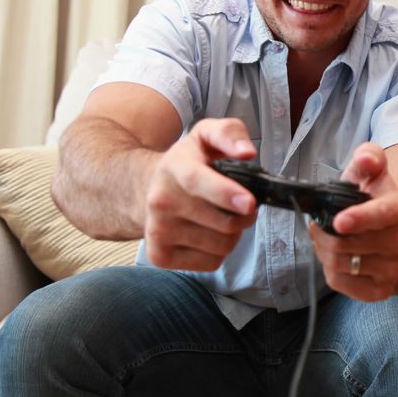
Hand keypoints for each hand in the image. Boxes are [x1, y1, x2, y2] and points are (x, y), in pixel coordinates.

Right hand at [143, 118, 258, 270]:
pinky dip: (219, 251)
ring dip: (233, 234)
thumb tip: (246, 152)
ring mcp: (158, 231)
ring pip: (221, 245)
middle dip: (245, 216)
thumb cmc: (188, 163)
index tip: (249, 203)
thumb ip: (230, 134)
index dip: (226, 194)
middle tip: (243, 205)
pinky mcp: (159, 256)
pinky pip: (211, 262)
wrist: (148, 190)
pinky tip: (208, 233)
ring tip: (223, 217)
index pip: (197, 182)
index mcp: (174, 167)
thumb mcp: (207, 135)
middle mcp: (160, 201)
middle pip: (223, 222)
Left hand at [309, 142, 397, 301]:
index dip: (360, 218)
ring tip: (328, 239)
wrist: (387, 231)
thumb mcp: (370, 170)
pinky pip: (342, 283)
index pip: (383, 214)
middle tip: (320, 225)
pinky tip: (337, 259)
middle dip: (324, 234)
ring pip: (342, 264)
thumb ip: (369, 157)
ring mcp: (394, 269)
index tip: (339, 221)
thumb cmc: (372, 198)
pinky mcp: (382, 290)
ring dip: (324, 251)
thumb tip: (365, 159)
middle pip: (350, 244)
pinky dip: (330, 271)